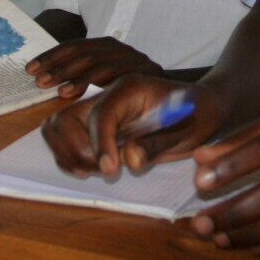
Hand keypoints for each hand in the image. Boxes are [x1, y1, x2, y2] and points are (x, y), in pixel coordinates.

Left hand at [27, 37, 163, 97]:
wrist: (174, 93)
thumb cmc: (133, 89)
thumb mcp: (107, 77)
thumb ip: (82, 75)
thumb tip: (44, 80)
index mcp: (106, 45)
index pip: (74, 46)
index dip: (51, 56)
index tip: (30, 69)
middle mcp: (119, 48)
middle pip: (84, 53)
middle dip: (60, 67)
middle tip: (39, 81)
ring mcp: (133, 58)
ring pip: (100, 64)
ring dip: (76, 77)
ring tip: (58, 91)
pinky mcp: (145, 70)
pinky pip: (117, 76)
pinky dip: (96, 85)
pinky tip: (81, 95)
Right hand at [41, 74, 220, 176]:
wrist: (201, 110)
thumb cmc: (198, 115)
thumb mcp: (186, 130)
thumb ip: (158, 144)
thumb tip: (130, 159)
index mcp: (130, 89)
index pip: (101, 114)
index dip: (100, 144)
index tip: (110, 170)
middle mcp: (108, 96)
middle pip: (66, 118)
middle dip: (76, 149)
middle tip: (102, 169)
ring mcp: (98, 110)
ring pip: (57, 127)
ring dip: (68, 153)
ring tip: (94, 169)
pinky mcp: (94, 125)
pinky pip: (63, 137)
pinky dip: (68, 155)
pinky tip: (91, 168)